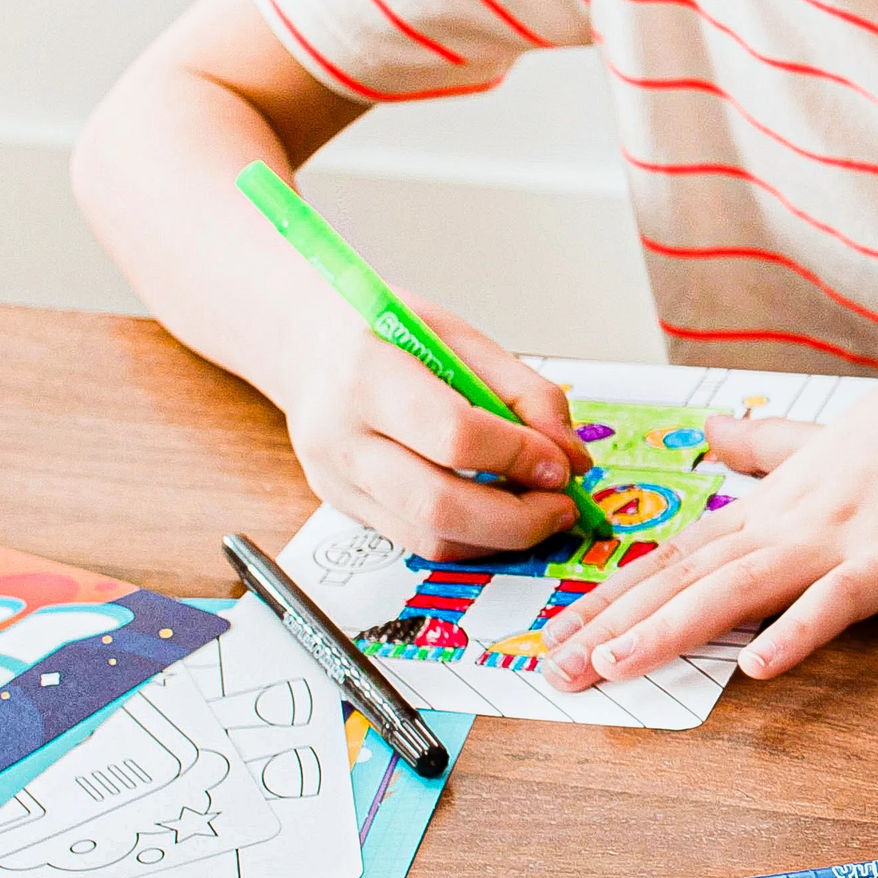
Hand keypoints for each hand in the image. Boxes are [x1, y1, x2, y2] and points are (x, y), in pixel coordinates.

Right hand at [282, 285, 591, 557]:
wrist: (308, 347)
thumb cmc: (383, 333)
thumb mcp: (457, 337)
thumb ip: (523, 392)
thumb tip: (570, 456)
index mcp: (368, 376)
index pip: (453, 435)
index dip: (518, 456)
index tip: (561, 463)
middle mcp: (341, 437)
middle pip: (438, 505)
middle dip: (517, 519)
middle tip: (562, 507)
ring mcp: (338, 481)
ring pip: (428, 540)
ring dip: (500, 539)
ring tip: (540, 513)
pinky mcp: (347, 509)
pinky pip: (417, 543)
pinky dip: (471, 540)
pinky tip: (500, 516)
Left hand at [543, 329, 877, 689]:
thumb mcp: (819, 440)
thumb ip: (763, 447)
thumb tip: (716, 435)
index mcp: (766, 508)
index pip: (668, 559)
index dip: (605, 599)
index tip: (552, 635)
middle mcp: (784, 524)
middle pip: (682, 580)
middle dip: (611, 627)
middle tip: (551, 670)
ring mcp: (834, 542)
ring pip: (736, 589)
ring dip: (670, 630)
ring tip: (614, 666)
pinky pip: (835, 603)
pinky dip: (795, 634)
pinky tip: (758, 668)